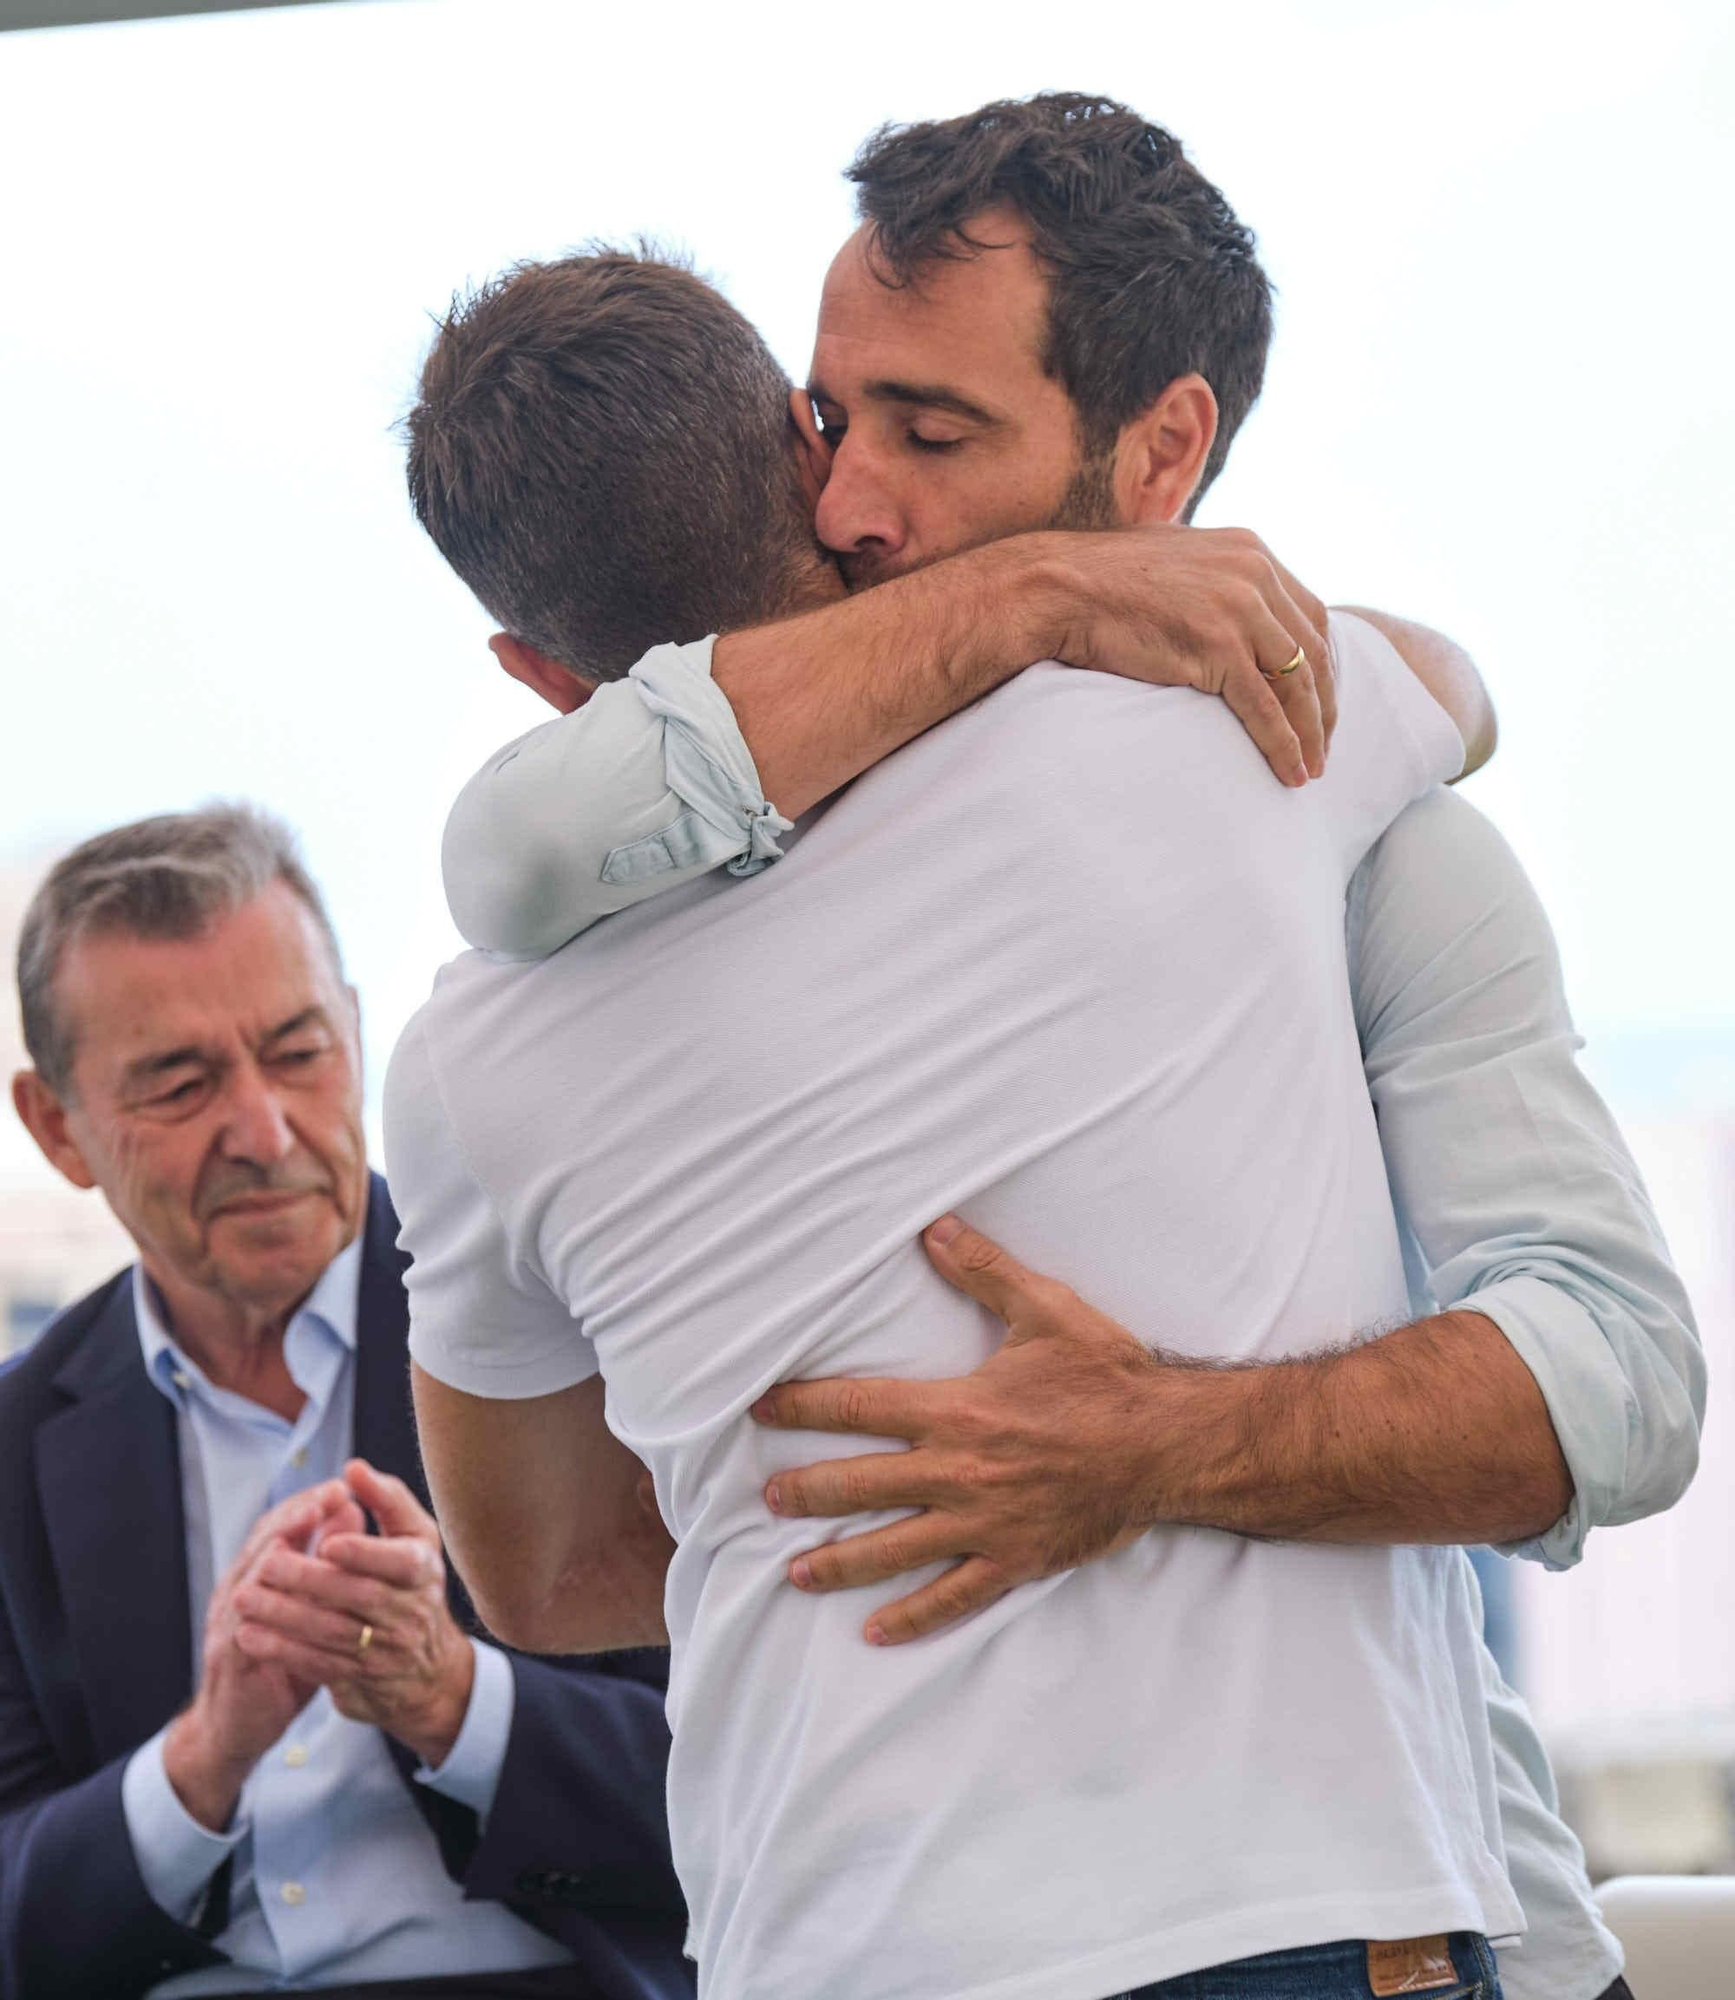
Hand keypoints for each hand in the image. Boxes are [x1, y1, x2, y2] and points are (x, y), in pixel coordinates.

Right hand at [164, 1480, 360, 1829]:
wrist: (236, 1730)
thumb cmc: (282, 1665)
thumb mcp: (309, 1614)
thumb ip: (324, 1567)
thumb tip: (349, 1517)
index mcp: (256, 1580)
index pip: (279, 1529)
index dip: (309, 1505)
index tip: (341, 1485)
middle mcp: (237, 1593)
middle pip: (264, 1540)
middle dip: (299, 1513)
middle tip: (332, 1492)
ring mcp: (228, 1623)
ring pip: (251, 1571)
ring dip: (282, 1542)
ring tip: (312, 1519)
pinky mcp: (230, 1656)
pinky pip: (245, 1620)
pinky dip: (267, 1596)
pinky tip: (287, 1577)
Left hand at [232, 1459, 475, 1766]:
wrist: (427, 1669)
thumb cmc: (413, 1582)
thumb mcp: (415, 1537)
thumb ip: (387, 1499)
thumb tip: (353, 1468)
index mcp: (423, 1570)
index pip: (400, 1562)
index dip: (364, 1553)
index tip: (327, 1543)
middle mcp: (409, 1611)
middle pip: (357, 1596)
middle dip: (308, 1581)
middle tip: (265, 1566)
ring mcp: (385, 1649)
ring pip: (332, 1633)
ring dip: (284, 1617)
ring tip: (242, 1599)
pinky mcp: (358, 1678)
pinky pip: (317, 1666)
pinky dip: (282, 1651)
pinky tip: (250, 1637)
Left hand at [752, 1216, 1174, 1644]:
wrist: (1170, 1445)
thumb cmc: (1108, 1375)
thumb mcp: (1047, 1310)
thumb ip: (984, 1271)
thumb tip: (934, 1228)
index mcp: (958, 1410)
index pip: (858, 1407)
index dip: (802, 1407)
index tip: (760, 1409)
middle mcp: (960, 1473)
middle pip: (860, 1485)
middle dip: (807, 1492)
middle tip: (766, 1498)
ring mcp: (984, 1525)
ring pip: (894, 1550)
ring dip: (840, 1562)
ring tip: (796, 1572)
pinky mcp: (1015, 1561)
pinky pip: (953, 1597)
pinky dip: (912, 1617)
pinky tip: (874, 1632)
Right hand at [1040, 523, 1334, 787]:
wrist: (1061, 588)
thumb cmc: (1100, 580)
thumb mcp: (1173, 560)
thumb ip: (1208, 576)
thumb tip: (1215, 603)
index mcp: (1250, 551)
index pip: (1310, 614)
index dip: (1322, 663)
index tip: (1320, 701)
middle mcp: (1255, 575)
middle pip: (1314, 650)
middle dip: (1325, 704)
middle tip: (1323, 744)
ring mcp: (1240, 611)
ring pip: (1297, 683)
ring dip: (1311, 732)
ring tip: (1313, 769)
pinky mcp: (1219, 649)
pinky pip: (1266, 708)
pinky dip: (1284, 745)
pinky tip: (1291, 772)